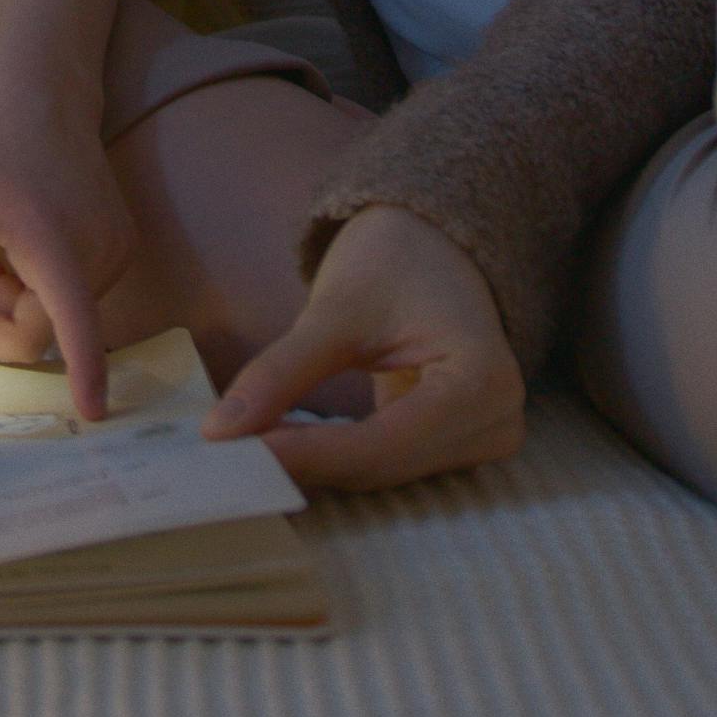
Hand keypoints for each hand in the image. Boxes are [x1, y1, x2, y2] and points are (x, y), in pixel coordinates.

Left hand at [0, 69, 136, 418]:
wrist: (45, 97)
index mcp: (58, 246)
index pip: (75, 322)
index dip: (85, 370)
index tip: (92, 414)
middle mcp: (99, 256)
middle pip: (42, 328)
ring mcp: (116, 253)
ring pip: (53, 313)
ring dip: (11, 293)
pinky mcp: (120, 249)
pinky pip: (68, 294)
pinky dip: (35, 281)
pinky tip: (18, 237)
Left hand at [204, 201, 525, 493]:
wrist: (431, 242)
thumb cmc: (396, 259)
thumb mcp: (337, 308)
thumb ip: (282, 371)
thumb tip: (221, 432)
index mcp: (483, 384)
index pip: (384, 444)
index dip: (310, 455)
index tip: (238, 456)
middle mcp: (495, 426)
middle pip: (384, 467)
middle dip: (306, 463)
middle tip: (226, 458)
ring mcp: (478, 441)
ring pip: (380, 475)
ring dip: (315, 465)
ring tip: (246, 450)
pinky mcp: (451, 446)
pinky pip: (383, 465)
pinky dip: (332, 458)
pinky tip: (282, 445)